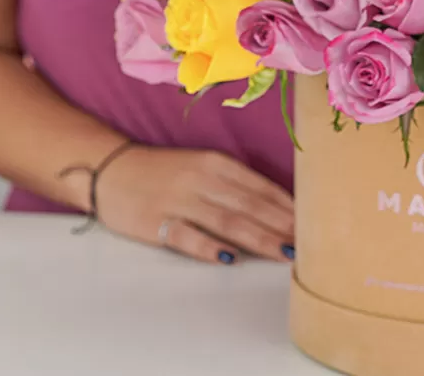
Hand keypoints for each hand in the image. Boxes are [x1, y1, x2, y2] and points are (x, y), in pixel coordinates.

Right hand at [96, 146, 293, 264]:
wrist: (109, 169)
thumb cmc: (165, 172)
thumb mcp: (202, 167)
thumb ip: (237, 186)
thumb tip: (280, 210)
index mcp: (216, 163)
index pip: (261, 187)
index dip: (288, 207)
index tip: (315, 224)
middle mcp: (201, 179)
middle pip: (249, 206)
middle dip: (282, 226)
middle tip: (311, 244)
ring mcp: (178, 201)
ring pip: (226, 221)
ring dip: (258, 239)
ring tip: (284, 254)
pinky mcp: (156, 222)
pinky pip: (187, 236)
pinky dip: (209, 247)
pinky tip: (230, 259)